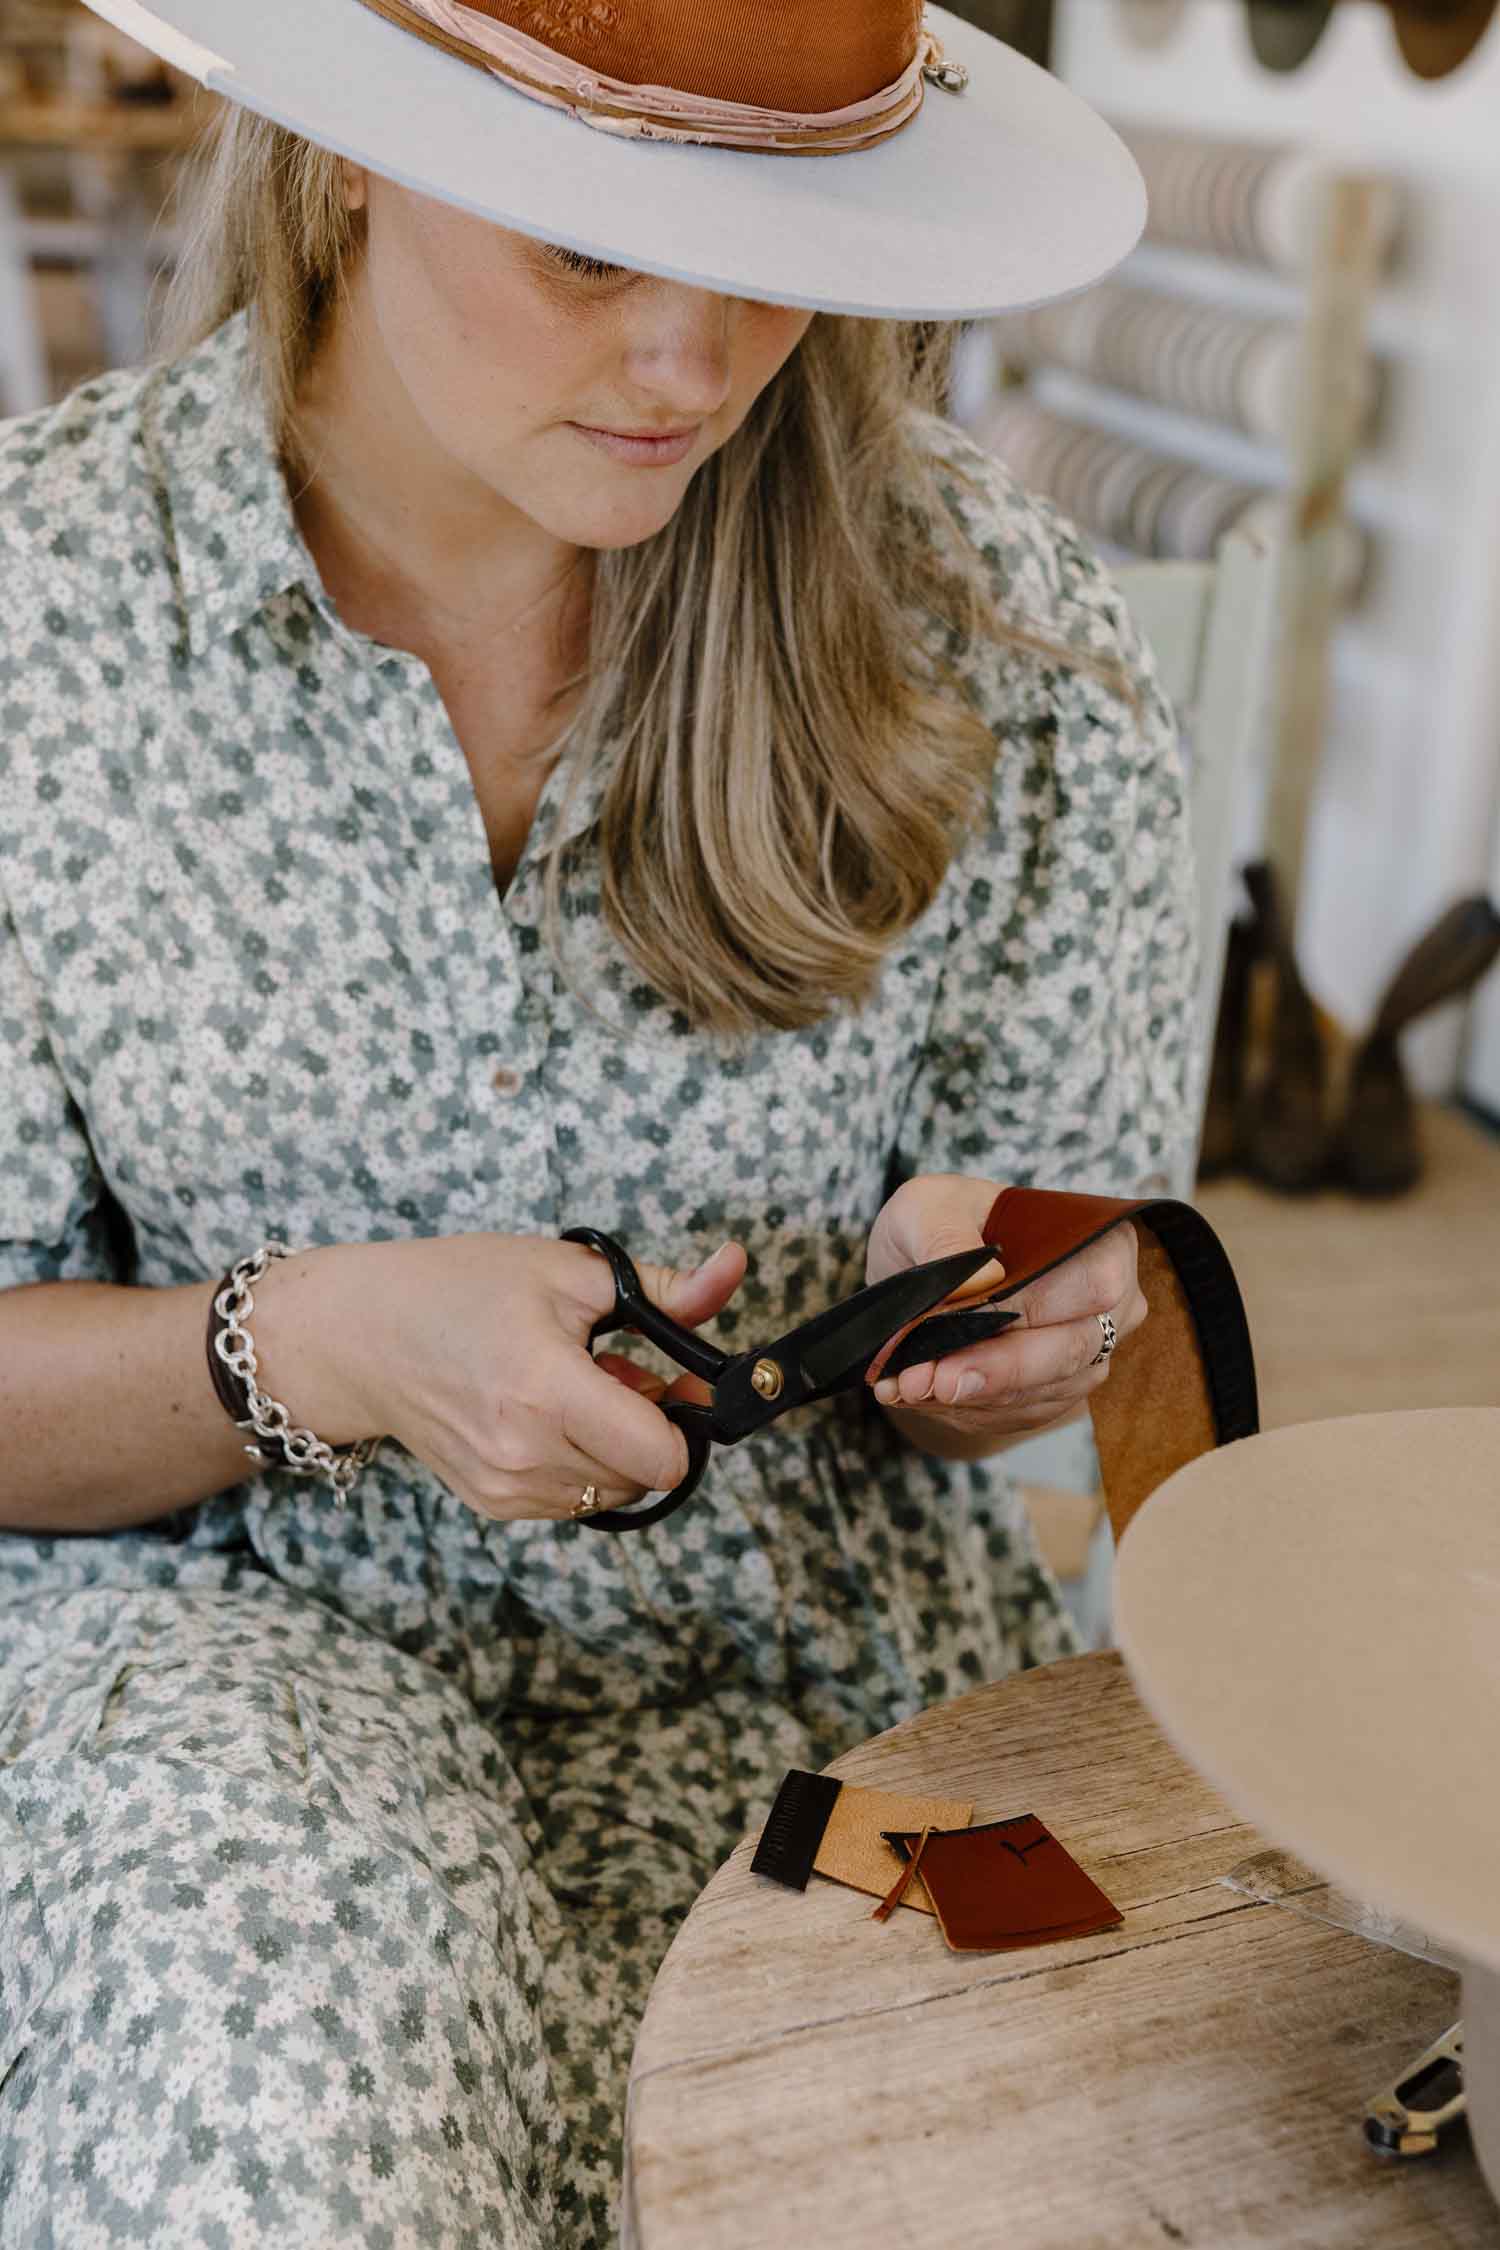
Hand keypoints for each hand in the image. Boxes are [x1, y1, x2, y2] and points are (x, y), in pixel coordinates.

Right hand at [260, 1231, 745, 1522]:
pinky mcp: (491, 1504)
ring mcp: (504, 1488)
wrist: (363, 1336)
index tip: (673, 1378)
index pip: (662, 1456)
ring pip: (611, 1493)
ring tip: (573, 1389)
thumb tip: (733, 1270)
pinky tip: (544, 1415)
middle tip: (615, 1370)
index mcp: (546, 1391)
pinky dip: (578, 1465)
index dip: (685, 1417)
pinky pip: (572, 1501)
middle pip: (645, 1475)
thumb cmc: (458, 1290)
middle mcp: (524, 1454)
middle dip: (649, 1427)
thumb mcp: (567, 1271)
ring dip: (614, 1449)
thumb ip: (663, 1288)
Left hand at [864, 1176, 1145, 1456]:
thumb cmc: (941, 1223)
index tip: (959, 1323)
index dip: (1028, 1309)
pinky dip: (964, 1409)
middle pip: (1070, 1351)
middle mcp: (1111, 1307)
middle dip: (996, 1370)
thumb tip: (982, 1280)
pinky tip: (921, 1395)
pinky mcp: (1053, 1395)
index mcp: (1101, 1244)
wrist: (926, 1267)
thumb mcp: (929, 1207)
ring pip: (1041, 1393)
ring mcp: (1086, 1358)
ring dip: (970, 1396)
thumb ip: (947, 1235)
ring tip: (908, 1384)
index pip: (1089, 1285)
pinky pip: (1017, 1415)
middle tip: (928, 1378)